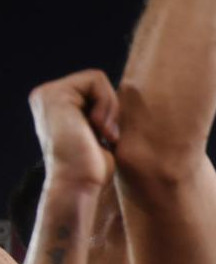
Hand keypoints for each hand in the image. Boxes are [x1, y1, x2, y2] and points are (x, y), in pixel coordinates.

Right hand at [28, 69, 119, 191]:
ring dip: (110, 110)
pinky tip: (98, 128)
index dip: (109, 110)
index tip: (106, 136)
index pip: (94, 87)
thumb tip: (123, 99)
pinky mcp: (55, 95)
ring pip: (97, 79)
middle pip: (97, 82)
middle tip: (105, 136)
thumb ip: (100, 113)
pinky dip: (106, 104)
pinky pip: (96, 80)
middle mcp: (45, 96)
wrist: (79, 183)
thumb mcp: (98, 133)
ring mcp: (47, 94)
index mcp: (54, 105)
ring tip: (102, 134)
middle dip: (111, 109)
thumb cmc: (93, 168)